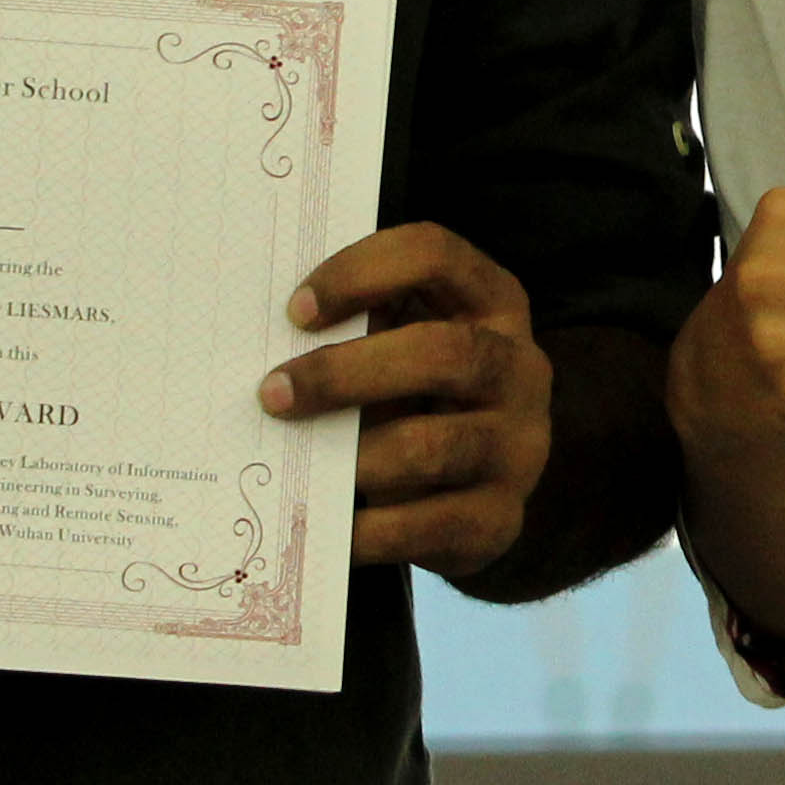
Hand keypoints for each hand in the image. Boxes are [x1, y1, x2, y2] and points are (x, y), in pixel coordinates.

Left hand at [268, 224, 552, 576]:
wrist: (473, 490)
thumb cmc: (416, 396)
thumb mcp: (401, 345)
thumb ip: (359, 327)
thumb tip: (263, 340)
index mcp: (494, 302)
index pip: (435, 256)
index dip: (363, 272)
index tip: (296, 311)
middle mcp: (520, 368)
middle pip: (442, 353)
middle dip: (345, 373)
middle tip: (272, 394)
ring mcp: (519, 448)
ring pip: (433, 446)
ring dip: (352, 456)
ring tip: (302, 464)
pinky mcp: (499, 520)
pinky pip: (427, 526)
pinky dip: (366, 529)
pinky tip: (326, 522)